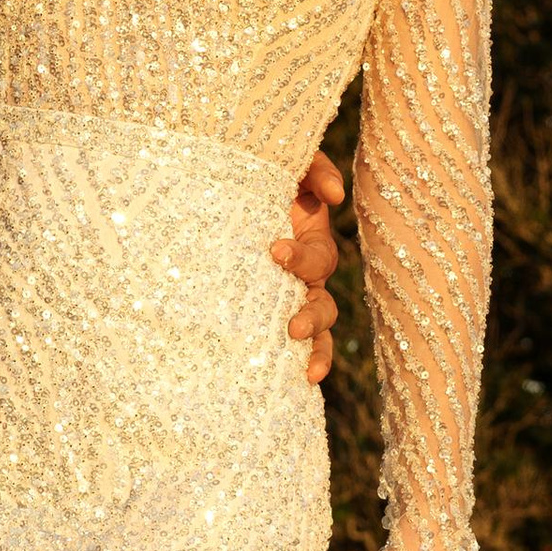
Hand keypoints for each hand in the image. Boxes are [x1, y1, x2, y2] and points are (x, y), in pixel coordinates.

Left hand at [271, 149, 344, 384]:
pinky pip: (286, 347)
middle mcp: (302, 277)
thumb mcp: (290, 165)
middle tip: (292, 326)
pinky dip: (295, 365)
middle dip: (311, 318)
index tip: (275, 250)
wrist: (215, 190)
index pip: (316, 257)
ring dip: (313, 349)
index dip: (301, 258)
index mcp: (309, 241)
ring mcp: (284, 299)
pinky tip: (298, 385)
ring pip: (314, 332)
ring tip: (306, 371)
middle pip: (321, 304)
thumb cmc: (257, 175)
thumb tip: (336, 198)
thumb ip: (315, 171)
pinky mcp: (262, 315)